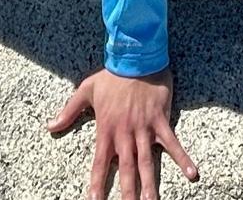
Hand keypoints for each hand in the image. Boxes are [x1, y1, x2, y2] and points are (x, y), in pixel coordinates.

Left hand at [49, 68, 195, 199]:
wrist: (135, 56)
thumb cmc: (111, 74)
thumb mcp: (86, 90)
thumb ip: (69, 111)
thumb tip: (50, 126)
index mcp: (107, 128)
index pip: (100, 161)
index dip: (98, 182)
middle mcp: (125, 133)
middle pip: (126, 168)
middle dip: (127, 192)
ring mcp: (144, 128)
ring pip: (147, 161)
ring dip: (150, 184)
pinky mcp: (160, 120)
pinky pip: (172, 142)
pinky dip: (183, 158)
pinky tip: (192, 173)